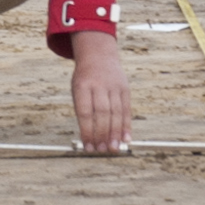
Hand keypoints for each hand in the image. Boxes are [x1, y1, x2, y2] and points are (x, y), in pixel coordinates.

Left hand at [69, 35, 132, 153]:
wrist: (98, 55)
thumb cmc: (84, 79)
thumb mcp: (77, 90)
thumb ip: (83, 111)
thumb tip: (89, 138)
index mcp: (82, 86)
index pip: (85, 112)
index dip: (87, 131)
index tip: (87, 146)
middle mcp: (99, 85)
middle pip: (102, 113)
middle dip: (102, 134)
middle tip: (102, 150)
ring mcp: (114, 86)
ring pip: (116, 112)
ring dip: (115, 133)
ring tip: (114, 148)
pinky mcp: (125, 88)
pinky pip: (126, 109)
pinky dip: (127, 125)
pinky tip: (126, 138)